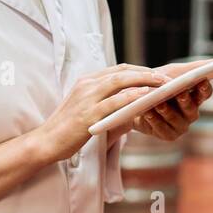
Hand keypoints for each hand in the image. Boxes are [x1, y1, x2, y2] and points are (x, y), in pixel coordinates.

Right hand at [38, 63, 183, 163]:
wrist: (45, 142)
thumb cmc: (68, 129)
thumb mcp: (87, 109)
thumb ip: (105, 103)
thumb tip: (132, 105)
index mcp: (86, 81)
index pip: (118, 70)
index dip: (140, 70)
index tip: (157, 75)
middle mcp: (87, 84)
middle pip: (122, 71)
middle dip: (147, 73)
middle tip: (167, 78)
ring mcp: (87, 98)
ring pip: (120, 82)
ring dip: (145, 81)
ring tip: (163, 85)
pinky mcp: (88, 114)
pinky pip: (114, 102)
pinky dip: (131, 97)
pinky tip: (146, 98)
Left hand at [128, 61, 212, 141]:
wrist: (136, 102)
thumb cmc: (158, 84)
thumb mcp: (172, 72)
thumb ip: (193, 68)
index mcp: (195, 98)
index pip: (205, 93)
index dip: (205, 88)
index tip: (202, 80)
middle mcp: (191, 114)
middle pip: (191, 109)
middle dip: (185, 101)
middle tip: (179, 93)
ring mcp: (180, 126)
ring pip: (176, 120)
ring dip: (167, 111)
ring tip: (158, 103)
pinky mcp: (168, 135)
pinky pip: (162, 129)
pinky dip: (155, 121)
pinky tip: (147, 112)